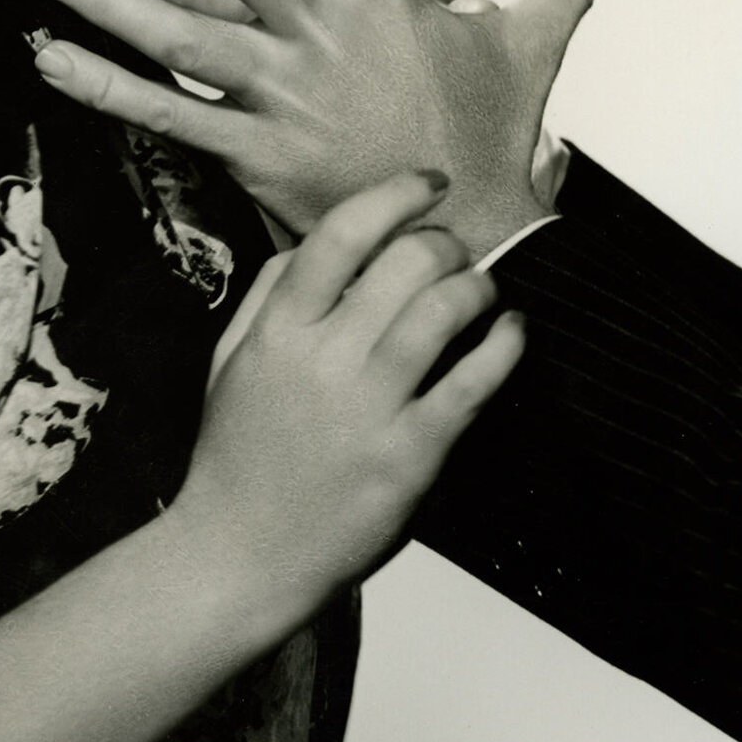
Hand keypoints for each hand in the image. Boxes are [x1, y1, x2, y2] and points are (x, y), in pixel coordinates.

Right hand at [167, 169, 523, 622]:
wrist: (240, 558)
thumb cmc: (236, 458)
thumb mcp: (230, 363)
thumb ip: (268, 295)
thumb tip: (316, 241)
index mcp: (278, 332)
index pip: (341, 233)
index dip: (395, 194)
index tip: (429, 184)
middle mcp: (324, 360)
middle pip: (406, 262)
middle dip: (445, 243)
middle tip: (454, 254)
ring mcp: (371, 408)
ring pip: (446, 310)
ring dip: (479, 286)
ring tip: (484, 291)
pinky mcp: (412, 455)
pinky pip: (475, 380)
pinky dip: (505, 344)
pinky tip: (511, 332)